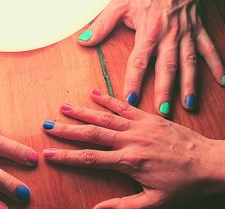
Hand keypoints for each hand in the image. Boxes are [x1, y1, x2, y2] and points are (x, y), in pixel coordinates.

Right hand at [42, 89, 224, 208]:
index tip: (49, 154)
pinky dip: (108, 99)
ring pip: (105, 116)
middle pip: (92, 133)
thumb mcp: (155, 203)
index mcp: (130, 162)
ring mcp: (140, 126)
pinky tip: (94, 93)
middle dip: (67, 130)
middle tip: (47, 125)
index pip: (90, 158)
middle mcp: (131, 140)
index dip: (67, 157)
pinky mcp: (150, 118)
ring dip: (82, 111)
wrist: (212, 164)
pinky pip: (125, 106)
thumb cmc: (184, 186)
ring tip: (63, 106)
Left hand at [78, 0, 224, 116]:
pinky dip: (217, 64)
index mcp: (148, 32)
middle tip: (163, 111)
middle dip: (165, 90)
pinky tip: (222, 81)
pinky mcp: (197, 30)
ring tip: (189, 104)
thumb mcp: (120, 5)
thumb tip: (84, 41)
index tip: (130, 99)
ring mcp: (186, 34)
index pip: (139, 61)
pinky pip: (209, 48)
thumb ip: (102, 25)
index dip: (134, 80)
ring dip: (189, 85)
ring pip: (189, 63)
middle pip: (166, 67)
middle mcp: (169, 36)